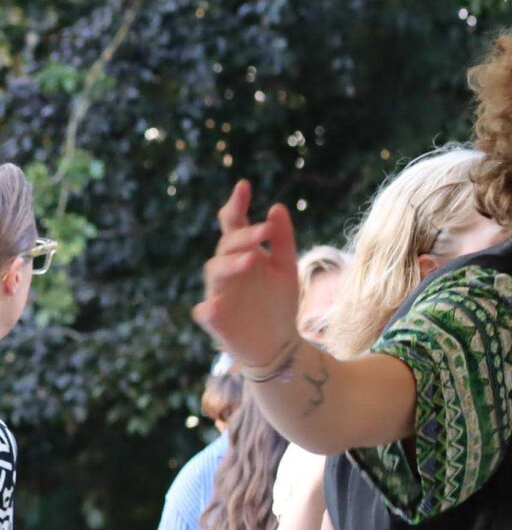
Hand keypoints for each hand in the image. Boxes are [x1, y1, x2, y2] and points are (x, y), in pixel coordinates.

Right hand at [193, 180, 303, 369]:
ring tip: (252, 259)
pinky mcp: (215, 320)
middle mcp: (227, 271)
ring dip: (231, 265)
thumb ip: (282, 239)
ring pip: (216, 273)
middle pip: (227, 246)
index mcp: (244, 254)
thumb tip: (277, 207)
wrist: (279, 343)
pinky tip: (215, 305)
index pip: (234, 225)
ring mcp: (218, 293)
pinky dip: (209, 308)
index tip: (244, 185)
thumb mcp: (286, 269)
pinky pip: (206, 312)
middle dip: (244, 238)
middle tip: (264, 232)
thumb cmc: (278, 302)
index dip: (236, 205)